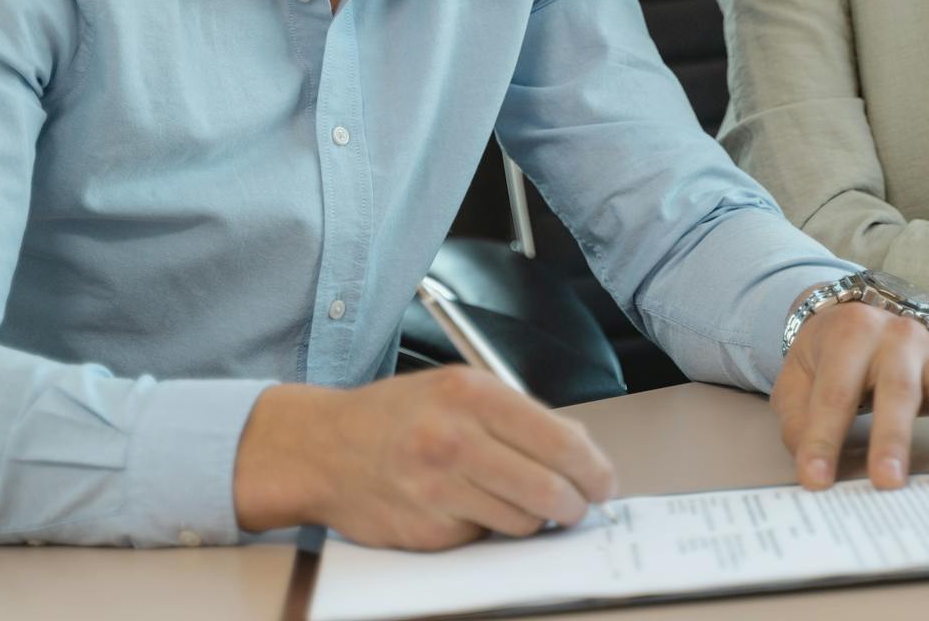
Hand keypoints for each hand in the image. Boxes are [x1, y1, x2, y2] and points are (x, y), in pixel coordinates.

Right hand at [232, 367, 615, 549]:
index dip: (595, 469)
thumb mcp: (457, 390)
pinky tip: (467, 507)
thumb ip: (517, 415)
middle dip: (575, 504)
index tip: (605, 482)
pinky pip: (484, 539)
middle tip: (578, 505)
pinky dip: (487, 529)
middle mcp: (454, 439)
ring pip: (523, 522)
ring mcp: (438, 489)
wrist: (323, 449)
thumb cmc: (396, 417)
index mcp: (470, 394)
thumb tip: (580, 450)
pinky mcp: (427, 531)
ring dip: (532, 519)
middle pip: (550, 490)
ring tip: (516, 500)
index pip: (560, 441)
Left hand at [772, 295, 928, 492]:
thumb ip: (800, 419)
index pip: (836, 390)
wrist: (858, 317)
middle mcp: (901, 336)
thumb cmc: (829, 357)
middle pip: (897, 389)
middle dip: (892, 438)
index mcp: (852, 332)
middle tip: (887, 481)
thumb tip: (816, 467)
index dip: (824, 436)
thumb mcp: (797, 378)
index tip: (816, 478)